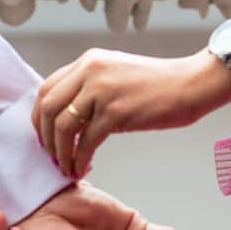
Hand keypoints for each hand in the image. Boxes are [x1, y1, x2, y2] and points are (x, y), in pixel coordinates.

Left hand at [33, 48, 230, 178]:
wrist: (191, 83)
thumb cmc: (158, 85)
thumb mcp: (116, 74)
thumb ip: (90, 87)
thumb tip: (68, 116)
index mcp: (88, 61)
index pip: (47, 88)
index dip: (39, 117)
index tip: (44, 136)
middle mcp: (90, 72)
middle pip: (49, 108)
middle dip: (45, 137)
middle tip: (51, 156)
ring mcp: (103, 91)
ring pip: (64, 127)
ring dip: (60, 152)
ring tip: (66, 167)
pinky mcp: (117, 112)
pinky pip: (87, 141)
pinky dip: (79, 159)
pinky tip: (82, 168)